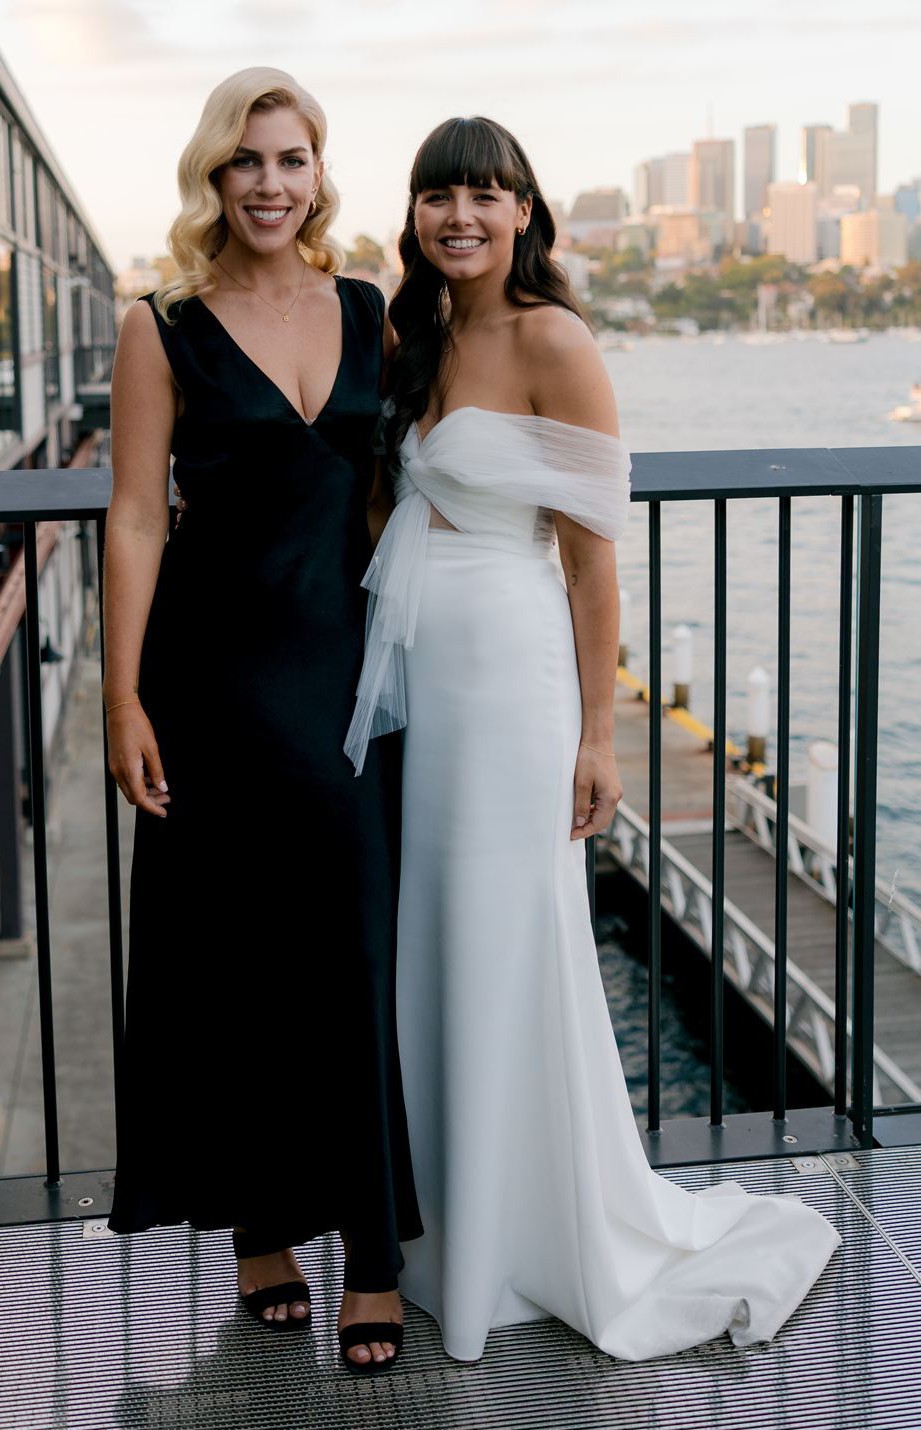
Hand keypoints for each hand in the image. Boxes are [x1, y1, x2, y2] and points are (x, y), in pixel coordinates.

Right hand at [106, 701, 170, 817]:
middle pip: (133, 797)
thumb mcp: (152, 749)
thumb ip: (157, 771)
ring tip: (161, 788)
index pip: (140, 798)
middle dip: (150, 801)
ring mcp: (114, 767)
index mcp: (128, 770)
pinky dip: (138, 783)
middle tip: (166, 799)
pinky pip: (126, 780)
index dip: (152, 807)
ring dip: (144, 792)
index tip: (163, 812)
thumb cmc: (136, 725)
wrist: (120, 710)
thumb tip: (162, 788)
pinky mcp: (114, 762)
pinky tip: (150, 778)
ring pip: (129, 789)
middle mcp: (118, 772)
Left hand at [570, 743, 622, 839]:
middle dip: (588, 828)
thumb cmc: (589, 759)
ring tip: (575, 822)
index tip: (571, 835)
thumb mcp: (581, 784)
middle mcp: (616, 796)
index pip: (599, 823)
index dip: (585, 831)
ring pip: (603, 814)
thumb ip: (580, 805)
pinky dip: (592, 811)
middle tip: (572, 832)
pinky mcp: (610, 787)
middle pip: (603, 821)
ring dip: (590, 820)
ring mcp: (614, 791)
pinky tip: (581, 810)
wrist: (597, 740)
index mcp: (610, 797)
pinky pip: (602, 805)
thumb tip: (579, 822)